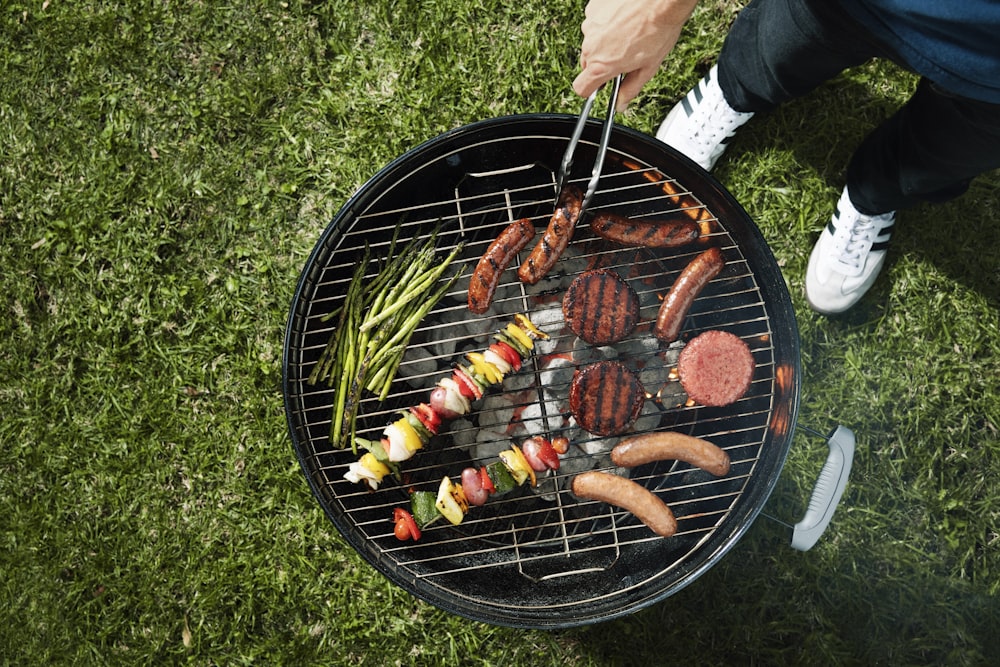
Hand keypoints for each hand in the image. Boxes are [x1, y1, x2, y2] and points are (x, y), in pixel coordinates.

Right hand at [572, 0, 699, 110]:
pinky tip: (624, 18)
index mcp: (602, 65)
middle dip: (602, 62)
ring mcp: (590, 24)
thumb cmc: (658, 29)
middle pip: (587, 63)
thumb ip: (631, 89)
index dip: (590, 89)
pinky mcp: (594, 8)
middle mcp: (591, 45)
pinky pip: (596, 21)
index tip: (600, 85)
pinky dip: (607, 22)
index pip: (581, 88)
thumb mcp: (648, 67)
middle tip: (623, 56)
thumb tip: (622, 103)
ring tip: (628, 32)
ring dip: (605, 40)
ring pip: (593, 40)